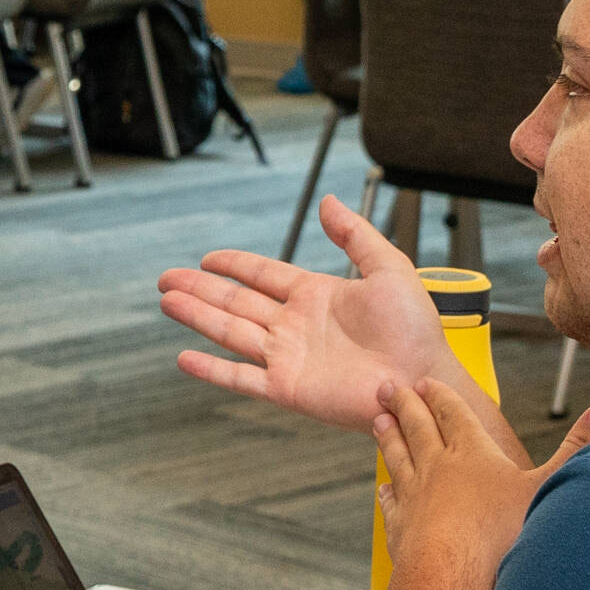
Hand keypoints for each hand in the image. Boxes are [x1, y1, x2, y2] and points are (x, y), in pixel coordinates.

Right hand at [158, 195, 460, 431]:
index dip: (234, 265)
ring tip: (167, 301)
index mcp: (315, 296)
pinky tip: (185, 358)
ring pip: (230, 332)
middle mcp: (294, 325)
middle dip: (200, 289)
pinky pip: (240, 377)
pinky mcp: (287, 388)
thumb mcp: (389, 269)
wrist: (422, 378)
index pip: (263, 275)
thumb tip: (327, 201)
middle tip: (167, 279)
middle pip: (235, 302)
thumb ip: (355, 235)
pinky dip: (211, 370)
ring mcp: (287, 357)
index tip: (208, 258)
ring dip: (197, 317)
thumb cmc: (415, 330)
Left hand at [375, 378, 589, 581]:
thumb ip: (578, 446)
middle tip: (387, 388)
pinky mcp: (401, 525)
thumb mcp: (550, 484)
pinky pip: (390, 500)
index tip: (424, 381)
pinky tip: (383, 487)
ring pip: (397, 457)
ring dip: (388, 437)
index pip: (452, 414)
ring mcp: (414, 496)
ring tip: (379, 422)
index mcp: (472, 453)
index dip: (439, 395)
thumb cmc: (504, 532)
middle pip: (417, 428)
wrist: (454, 574)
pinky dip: (386, 490)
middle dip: (405, 405)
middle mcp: (437, 468)